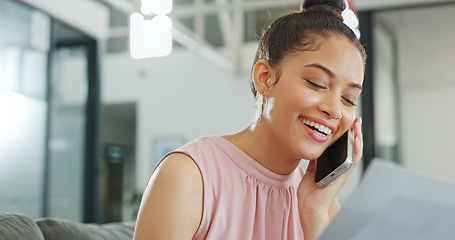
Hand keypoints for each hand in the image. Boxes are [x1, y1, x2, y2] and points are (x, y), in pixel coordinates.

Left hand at [297, 117, 362, 239]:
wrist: (309, 205)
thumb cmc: (311, 190)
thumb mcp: (312, 168)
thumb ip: (316, 158)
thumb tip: (315, 144)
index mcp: (335, 164)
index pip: (344, 146)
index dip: (347, 134)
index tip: (347, 120)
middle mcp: (342, 167)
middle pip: (352, 146)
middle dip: (355, 132)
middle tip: (356, 118)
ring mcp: (344, 171)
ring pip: (355, 151)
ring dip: (358, 137)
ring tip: (358, 124)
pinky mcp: (344, 175)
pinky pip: (353, 160)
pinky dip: (356, 149)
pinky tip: (356, 139)